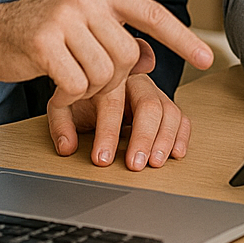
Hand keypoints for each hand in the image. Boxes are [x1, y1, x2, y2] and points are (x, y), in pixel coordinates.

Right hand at [0, 0, 211, 109]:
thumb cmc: (45, 30)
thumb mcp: (87, 23)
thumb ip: (119, 36)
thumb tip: (151, 60)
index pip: (153, 14)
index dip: (182, 39)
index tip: (205, 60)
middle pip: (129, 55)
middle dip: (114, 79)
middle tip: (90, 78)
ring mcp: (64, 15)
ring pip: (105, 73)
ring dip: (91, 89)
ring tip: (71, 78)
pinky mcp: (43, 41)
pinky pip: (77, 85)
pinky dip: (70, 95)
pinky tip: (54, 84)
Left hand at [48, 66, 191, 169]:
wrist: (97, 78)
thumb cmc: (84, 96)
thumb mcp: (65, 104)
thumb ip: (62, 123)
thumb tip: (66, 147)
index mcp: (111, 78)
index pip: (113, 104)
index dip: (108, 133)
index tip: (102, 159)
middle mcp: (137, 82)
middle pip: (149, 105)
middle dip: (143, 138)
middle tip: (135, 164)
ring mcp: (155, 92)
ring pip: (169, 111)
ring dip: (165, 140)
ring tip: (155, 163)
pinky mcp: (167, 105)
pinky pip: (181, 117)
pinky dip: (181, 136)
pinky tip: (176, 153)